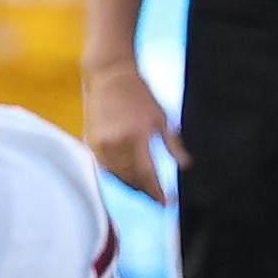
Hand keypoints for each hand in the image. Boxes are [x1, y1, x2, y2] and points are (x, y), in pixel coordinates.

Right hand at [81, 56, 174, 200]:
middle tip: (158, 197)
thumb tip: (186, 165)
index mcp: (137, 135)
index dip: (158, 191)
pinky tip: (128, 178)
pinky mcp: (92, 143)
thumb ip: (173, 144)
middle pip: (132, 179)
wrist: (109, 76)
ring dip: (132, 187)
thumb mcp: (161, 117)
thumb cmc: (139, 94)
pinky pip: (106, 169)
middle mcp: (117, 142)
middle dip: (146, 191)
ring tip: (145, 190)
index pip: (148, 174)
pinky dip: (118, 177)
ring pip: (118, 177)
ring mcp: (102, 144)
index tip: (167, 202)